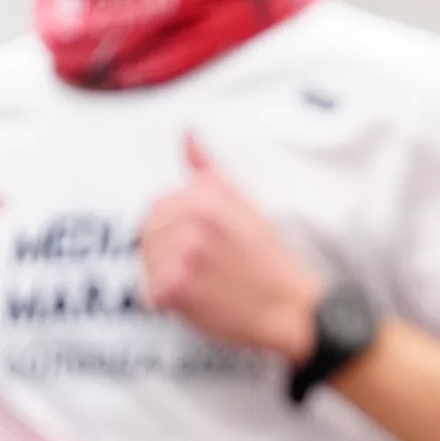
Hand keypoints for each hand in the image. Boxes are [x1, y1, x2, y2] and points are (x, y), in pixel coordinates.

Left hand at [142, 132, 323, 360]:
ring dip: (166, 277)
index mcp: (206, 195)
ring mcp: (182, 253)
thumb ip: (209, 169)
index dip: (174, 229)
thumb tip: (186, 134)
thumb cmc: (269, 258)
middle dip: (167, 252)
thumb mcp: (246, 203)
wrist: (292, 307)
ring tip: (203, 284)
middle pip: (148, 234)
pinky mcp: (175, 286)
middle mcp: (192, 220)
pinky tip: (199, 300)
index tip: (198, 245)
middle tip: (202, 269)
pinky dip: (169, 302)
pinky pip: (151, 292)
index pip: (158, 206)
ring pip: (147, 263)